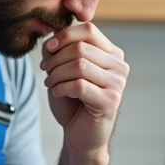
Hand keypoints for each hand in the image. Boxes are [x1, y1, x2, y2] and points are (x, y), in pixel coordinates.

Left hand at [40, 23, 128, 163]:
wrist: (80, 134)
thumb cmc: (73, 101)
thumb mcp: (64, 70)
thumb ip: (61, 50)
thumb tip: (52, 35)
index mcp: (112, 53)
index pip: (89, 31)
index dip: (64, 36)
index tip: (48, 49)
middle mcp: (119, 66)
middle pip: (80, 48)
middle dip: (56, 59)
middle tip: (45, 71)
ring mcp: (118, 84)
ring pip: (79, 65)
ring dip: (57, 74)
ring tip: (50, 83)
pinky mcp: (111, 101)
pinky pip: (79, 85)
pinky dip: (62, 88)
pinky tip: (58, 93)